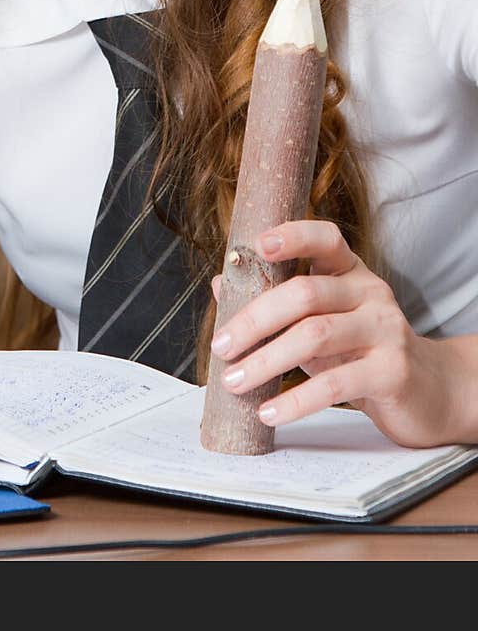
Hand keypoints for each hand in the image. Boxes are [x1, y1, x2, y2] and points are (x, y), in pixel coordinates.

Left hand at [208, 220, 456, 446]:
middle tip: (220, 347)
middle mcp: (370, 293)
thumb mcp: (321, 319)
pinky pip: (336, 383)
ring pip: (315, 336)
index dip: (292, 236)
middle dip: (254, 320)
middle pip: (305, 293)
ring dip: (266, 360)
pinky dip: (296, 400)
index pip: (325, 239)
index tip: (258, 244)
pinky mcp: (392, 371)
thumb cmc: (360, 349)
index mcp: (350, 272)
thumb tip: (222, 283)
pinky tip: (269, 410)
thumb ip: (277, 301)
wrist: (427, 390)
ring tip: (234, 381)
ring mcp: (385, 330)